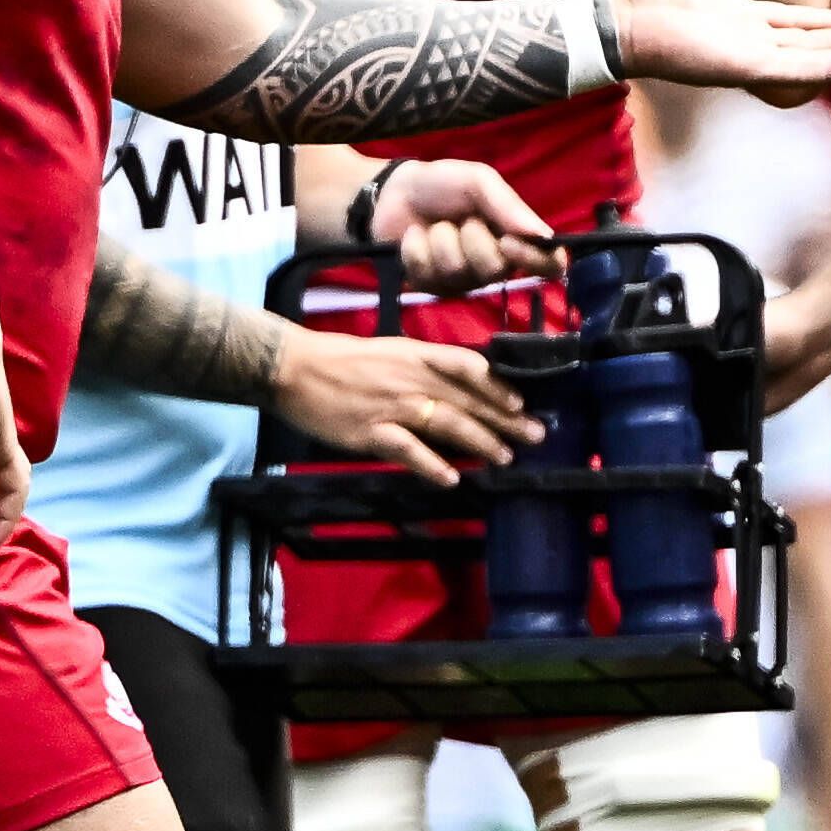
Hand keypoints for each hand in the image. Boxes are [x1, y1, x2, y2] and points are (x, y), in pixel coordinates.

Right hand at [272, 330, 540, 481]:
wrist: (294, 368)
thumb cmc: (343, 360)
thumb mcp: (392, 351)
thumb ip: (426, 367)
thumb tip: (461, 386)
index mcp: (418, 355)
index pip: (470, 367)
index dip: (499, 386)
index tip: (521, 402)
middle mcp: (412, 379)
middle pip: (468, 400)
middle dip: (506, 419)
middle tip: (536, 436)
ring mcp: (392, 407)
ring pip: (447, 423)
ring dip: (481, 441)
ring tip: (506, 457)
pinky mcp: (371, 433)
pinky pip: (407, 450)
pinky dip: (431, 464)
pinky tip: (453, 478)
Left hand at [370, 159, 556, 291]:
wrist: (393, 191)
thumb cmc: (443, 184)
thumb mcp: (479, 181)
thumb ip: (509, 206)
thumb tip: (544, 237)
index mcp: (516, 238)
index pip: (549, 265)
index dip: (535, 260)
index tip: (508, 241)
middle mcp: (495, 264)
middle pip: (497, 270)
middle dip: (473, 238)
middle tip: (461, 219)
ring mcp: (462, 280)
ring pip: (459, 272)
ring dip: (440, 240)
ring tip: (434, 225)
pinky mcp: (430, 287)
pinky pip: (427, 275)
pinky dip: (416, 249)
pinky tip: (414, 238)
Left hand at [594, 0, 830, 103]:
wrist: (615, 17)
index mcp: (734, 17)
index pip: (788, 23)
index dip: (820, 23)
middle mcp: (746, 40)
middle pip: (808, 44)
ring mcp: (747, 55)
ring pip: (809, 59)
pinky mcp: (744, 66)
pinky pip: (796, 69)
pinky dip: (830, 67)